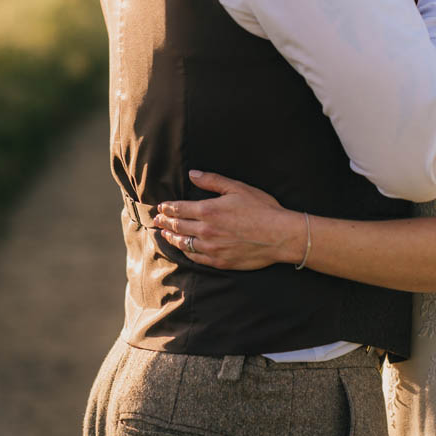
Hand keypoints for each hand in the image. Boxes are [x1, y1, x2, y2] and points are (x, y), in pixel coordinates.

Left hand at [153, 171, 296, 270]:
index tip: (161, 207)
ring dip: (171, 237)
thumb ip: (213, 181)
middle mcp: (205, 231)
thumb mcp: (239, 188)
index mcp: (208, 210)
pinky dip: (186, 252)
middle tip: (156, 220)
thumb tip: (193, 174)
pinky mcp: (219, 261)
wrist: (279, 235)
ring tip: (164, 234)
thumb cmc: (263, 209)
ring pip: (183, 243)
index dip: (167, 208)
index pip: (179, 209)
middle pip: (178, 226)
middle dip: (165, 222)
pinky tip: (184, 249)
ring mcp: (211, 248)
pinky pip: (196, 257)